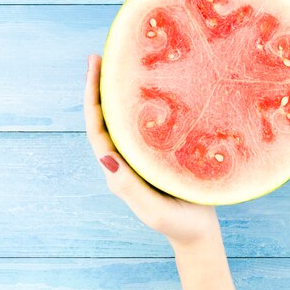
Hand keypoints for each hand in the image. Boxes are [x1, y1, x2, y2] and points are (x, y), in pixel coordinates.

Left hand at [84, 54, 220, 248]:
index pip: (97, 129)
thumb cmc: (178, 224)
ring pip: (123, 118)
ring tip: (118, 63)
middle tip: (98, 56)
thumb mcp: (153, 210)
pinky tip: (150, 85)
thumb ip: (130, 187)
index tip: (93, 69)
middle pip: (105, 118)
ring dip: (117, 92)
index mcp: (118, 169)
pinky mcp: (158, 152)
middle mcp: (125, 158)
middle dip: (99, 88)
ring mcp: (140, 154)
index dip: (92, 99)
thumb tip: (104, 155)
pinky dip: (141, 102)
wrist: (198, 233)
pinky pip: (144, 123)